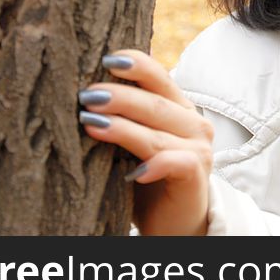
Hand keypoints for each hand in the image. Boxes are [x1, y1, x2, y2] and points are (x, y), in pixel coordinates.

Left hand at [78, 50, 213, 234]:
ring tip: (91, 123)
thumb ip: (122, 118)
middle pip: (155, 103)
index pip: (159, 78)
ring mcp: (198, 149)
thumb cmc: (146, 175)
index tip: (106, 59)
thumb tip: (81, 93)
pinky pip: (175, 163)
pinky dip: (156, 164)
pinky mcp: (196, 175)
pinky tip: (134, 172)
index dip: (136, 65)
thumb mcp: (134, 141)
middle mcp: (193, 123)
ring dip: (123, 129)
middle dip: (120, 97)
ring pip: (157, 134)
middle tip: (87, 95)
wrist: (173, 220)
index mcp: (178, 107)